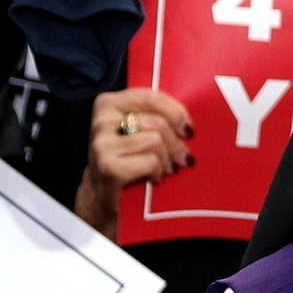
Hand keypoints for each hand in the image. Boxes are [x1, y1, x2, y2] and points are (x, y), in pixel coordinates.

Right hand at [75, 89, 193, 236]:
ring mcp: (102, 144)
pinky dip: (159, 172)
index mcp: (109, 104)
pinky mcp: (108, 167)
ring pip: (156, 141)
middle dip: (176, 143)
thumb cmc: (127, 159)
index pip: (151, 97)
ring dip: (168, 159)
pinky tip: (154, 178)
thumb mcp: (137, 131)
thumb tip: (189, 121)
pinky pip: (150, 162)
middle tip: (181, 158)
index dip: (176, 112)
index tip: (188, 129)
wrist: (104, 195)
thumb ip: (156, 117)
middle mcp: (102, 120)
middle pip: (158, 123)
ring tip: (167, 168)